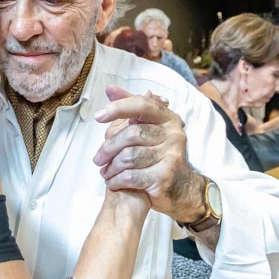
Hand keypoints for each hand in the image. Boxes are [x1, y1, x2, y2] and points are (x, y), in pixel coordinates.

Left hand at [93, 85, 203, 219]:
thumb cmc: (159, 156)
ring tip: (105, 173)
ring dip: (111, 167)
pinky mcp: (164, 176)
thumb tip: (110, 89)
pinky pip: (132, 176)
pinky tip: (113, 182)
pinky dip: (117, 180)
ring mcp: (171, 156)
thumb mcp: (148, 129)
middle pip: (132, 134)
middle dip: (109, 147)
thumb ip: (130, 109)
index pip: (142, 105)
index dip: (119, 107)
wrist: (181, 190)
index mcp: (168, 119)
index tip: (98, 116)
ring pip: (129, 157)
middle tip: (98, 159)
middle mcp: (173, 134)